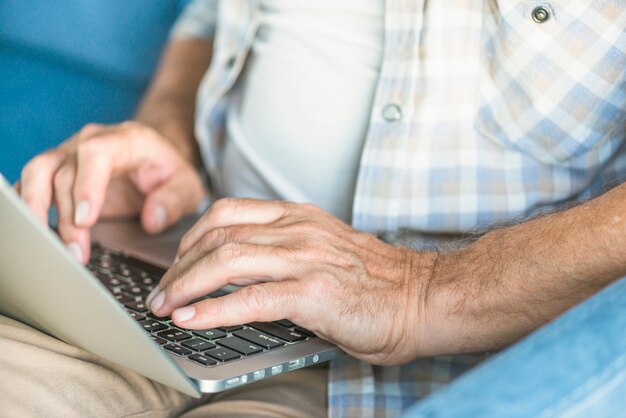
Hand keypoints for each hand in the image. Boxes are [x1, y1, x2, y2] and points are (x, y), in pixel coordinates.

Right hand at [18, 121, 204, 262]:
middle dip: (67, 217)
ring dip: (37, 212)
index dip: (86, 185)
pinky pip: (30, 183)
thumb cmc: (169, 173)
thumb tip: (152, 219)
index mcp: (127, 139)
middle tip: (76, 252)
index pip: (97, 152)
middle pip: (64, 172)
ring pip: (37, 173)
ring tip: (51, 248)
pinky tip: (34, 234)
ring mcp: (70, 153)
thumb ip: (175, 200)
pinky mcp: (55, 169)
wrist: (154, 159)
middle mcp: (91, 141)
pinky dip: (27, 207)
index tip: (85, 220)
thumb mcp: (188, 186)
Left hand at [148, 198, 438, 364]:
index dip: (192, 236)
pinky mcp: (315, 292)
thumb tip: (244, 274)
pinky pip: (252, 298)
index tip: (177, 263)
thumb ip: (286, 251)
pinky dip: (214, 309)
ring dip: (186, 285)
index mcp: (299, 217)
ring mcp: (306, 258)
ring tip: (165, 306)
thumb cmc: (377, 282)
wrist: (422, 297)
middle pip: (218, 235)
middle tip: (161, 292)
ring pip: (227, 260)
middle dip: (179, 266)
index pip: (228, 212)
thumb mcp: (326, 250)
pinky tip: (192, 319)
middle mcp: (298, 230)